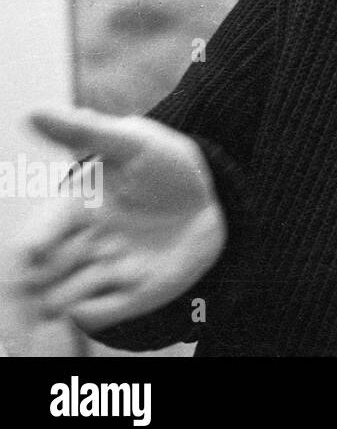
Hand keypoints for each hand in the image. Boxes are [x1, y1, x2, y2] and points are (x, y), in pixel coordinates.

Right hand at [7, 107, 226, 333]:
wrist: (212, 195)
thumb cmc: (166, 163)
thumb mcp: (132, 142)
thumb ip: (85, 131)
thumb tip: (35, 112)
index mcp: (70, 211)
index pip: (33, 238)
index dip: (32, 245)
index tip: (37, 249)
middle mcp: (78, 246)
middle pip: (36, 277)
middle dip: (39, 280)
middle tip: (60, 273)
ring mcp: (102, 273)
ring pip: (58, 301)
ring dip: (66, 298)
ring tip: (94, 280)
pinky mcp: (129, 294)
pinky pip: (96, 316)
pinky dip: (95, 312)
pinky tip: (113, 294)